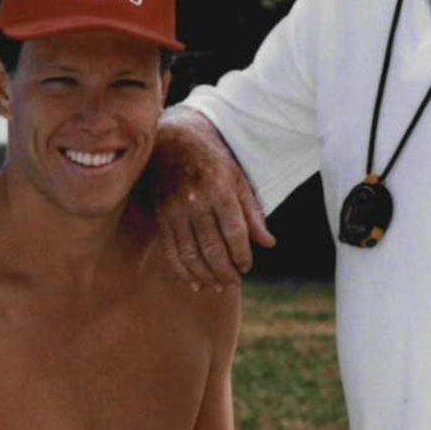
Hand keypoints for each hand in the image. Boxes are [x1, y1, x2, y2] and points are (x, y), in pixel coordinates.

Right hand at [148, 106, 274, 289]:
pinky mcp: (162, 217)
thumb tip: (268, 243)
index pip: (234, 232)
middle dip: (225, 271)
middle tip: (234, 283)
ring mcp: (176, 211)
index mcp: (220, 190)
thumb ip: (252, 213)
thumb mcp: (237, 179)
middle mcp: (196, 202)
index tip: (246, 267)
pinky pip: (172, 251)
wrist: (172, 143)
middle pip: (213, 247)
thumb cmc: (212, 161)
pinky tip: (195, 282)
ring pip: (191, 254)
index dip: (242, 255)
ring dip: (206, 275)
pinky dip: (184, 271)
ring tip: (218, 286)